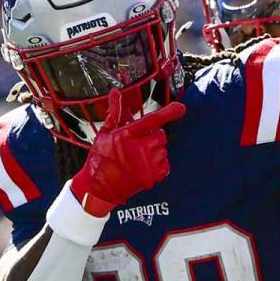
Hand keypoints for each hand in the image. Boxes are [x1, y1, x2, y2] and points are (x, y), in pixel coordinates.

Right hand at [70, 89, 184, 216]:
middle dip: (153, 137)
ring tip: (139, 157)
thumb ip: (114, 112)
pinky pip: (165, 165)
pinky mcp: (151, 177)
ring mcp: (146, 164)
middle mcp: (138, 149)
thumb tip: (115, 92)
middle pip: (160, 135)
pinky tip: (145, 167)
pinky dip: (159, 165)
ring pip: (163, 150)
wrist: (99, 188)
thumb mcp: (104, 133)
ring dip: (155, 151)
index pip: (152, 121)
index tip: (181, 108)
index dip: (168, 113)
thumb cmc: (100, 159)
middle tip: (140, 143)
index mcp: (126, 136)